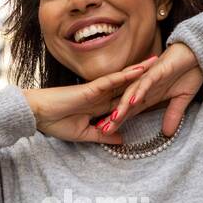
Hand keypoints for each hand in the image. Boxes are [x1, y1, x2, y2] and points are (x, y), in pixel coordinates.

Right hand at [22, 58, 159, 142]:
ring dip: (140, 71)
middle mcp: (102, 96)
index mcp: (100, 106)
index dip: (140, 94)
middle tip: (164, 69)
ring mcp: (98, 90)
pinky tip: (141, 70)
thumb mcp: (85, 134)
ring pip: (123, 79)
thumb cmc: (56, 124)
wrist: (38, 115)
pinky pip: (113, 80)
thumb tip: (121, 139)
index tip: (156, 91)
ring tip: (158, 63)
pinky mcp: (92, 88)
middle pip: (128, 85)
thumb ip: (104, 134)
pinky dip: (127, 75)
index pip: (124, 99)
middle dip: (145, 78)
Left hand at [95, 42, 202, 137]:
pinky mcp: (156, 71)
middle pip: (125, 104)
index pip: (130, 112)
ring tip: (114, 118)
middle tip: (102, 130)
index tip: (107, 135)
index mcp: (148, 95)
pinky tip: (133, 101)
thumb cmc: (188, 73)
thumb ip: (173, 115)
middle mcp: (144, 87)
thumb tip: (168, 134)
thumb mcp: (181, 100)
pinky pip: (146, 82)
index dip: (119, 123)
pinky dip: (139, 91)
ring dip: (123, 106)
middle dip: (114, 118)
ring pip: (132, 93)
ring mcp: (148, 78)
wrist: (197, 53)